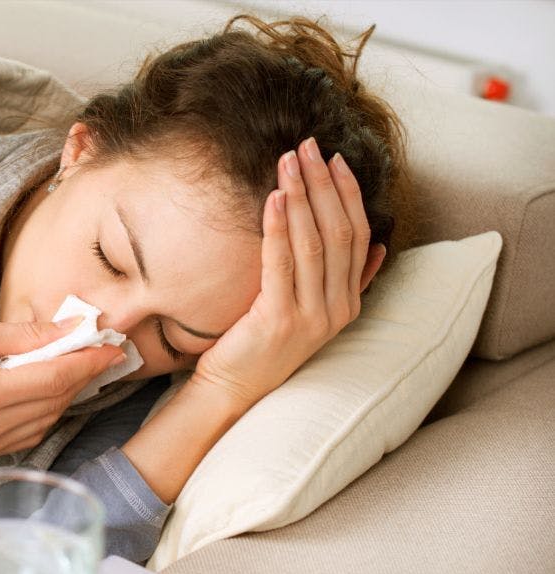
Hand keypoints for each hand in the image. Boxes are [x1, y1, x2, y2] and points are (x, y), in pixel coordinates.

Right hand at [0, 317, 123, 463]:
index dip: (86, 363)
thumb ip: (24, 336)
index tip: (111, 346)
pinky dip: (43, 411)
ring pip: (44, 422)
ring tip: (74, 365)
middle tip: (98, 350)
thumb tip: (70, 330)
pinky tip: (46, 388)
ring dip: (64, 394)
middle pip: (53, 403)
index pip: (52, 380)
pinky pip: (25, 435)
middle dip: (80, 375)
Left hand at [192, 137, 385, 408]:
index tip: (334, 159)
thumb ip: (345, 282)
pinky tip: (271, 198)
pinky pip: (282, 264)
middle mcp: (336, 309)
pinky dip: (278, 228)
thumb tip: (378, 248)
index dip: (348, 194)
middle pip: (338, 232)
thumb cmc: (263, 344)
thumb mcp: (311, 311)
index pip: (357, 236)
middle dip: (324, 184)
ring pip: (314, 243)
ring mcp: (311, 317)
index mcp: (348, 303)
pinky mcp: (279, 320)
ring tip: (288, 161)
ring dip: (300, 196)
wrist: (234, 389)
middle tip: (308, 146)